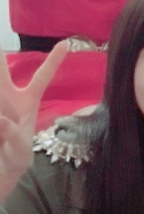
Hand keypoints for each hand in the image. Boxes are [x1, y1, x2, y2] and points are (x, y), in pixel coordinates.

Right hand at [0, 41, 67, 194]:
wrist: (0, 170)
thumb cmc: (16, 157)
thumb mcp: (20, 150)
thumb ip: (13, 135)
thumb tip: (0, 119)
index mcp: (27, 101)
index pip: (42, 77)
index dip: (53, 61)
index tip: (66, 43)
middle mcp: (7, 96)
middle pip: (1, 70)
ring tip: (2, 113)